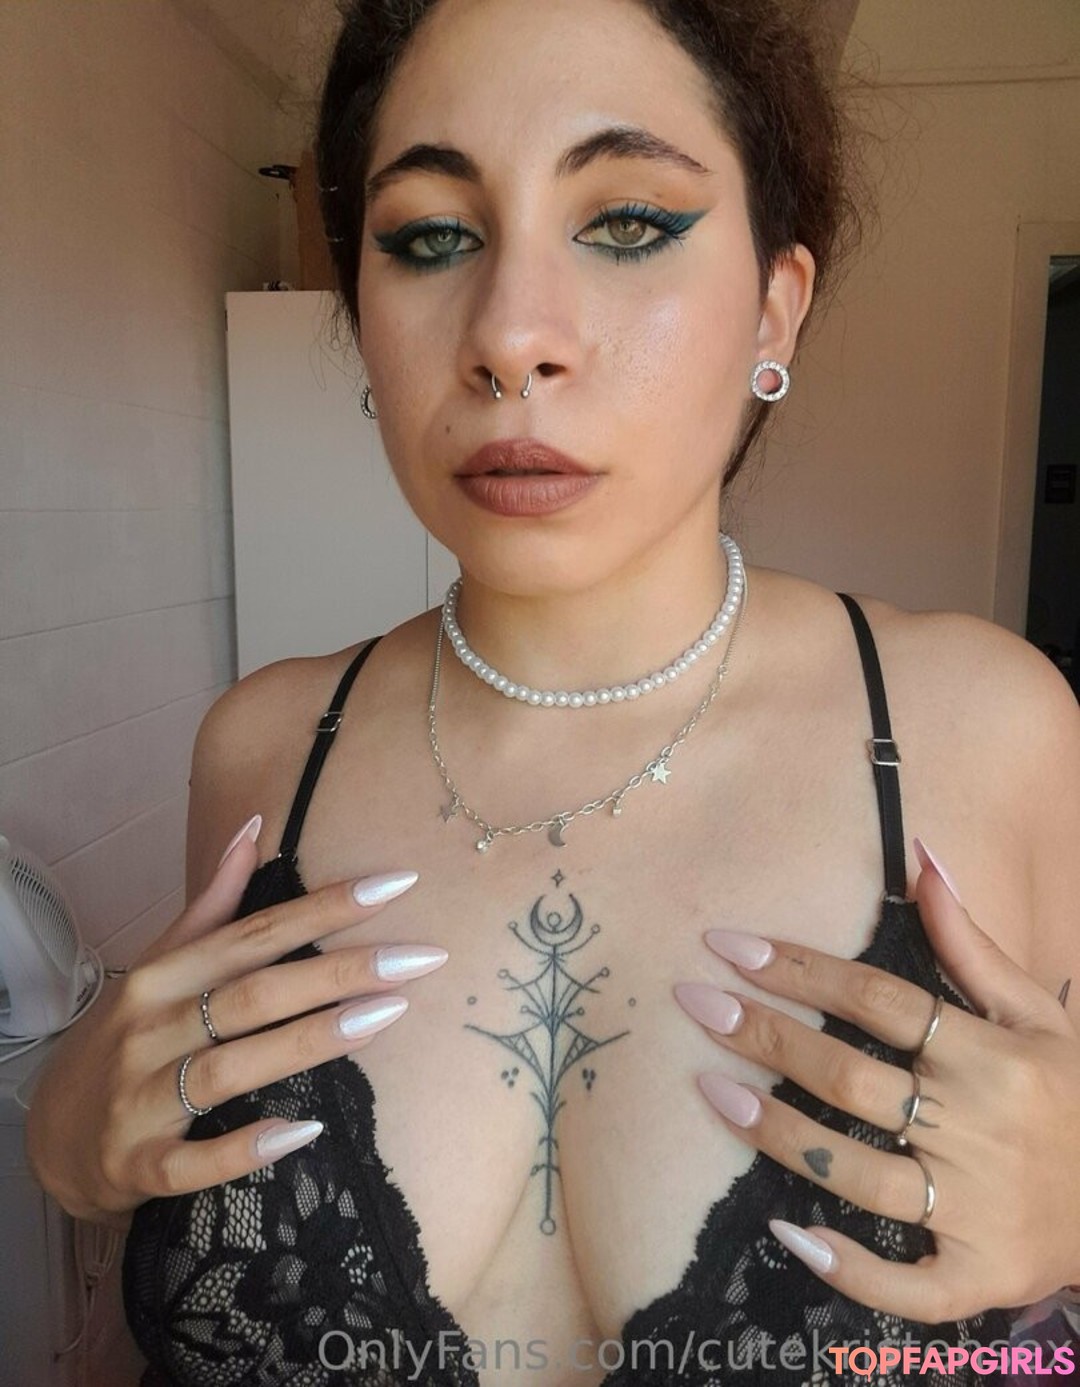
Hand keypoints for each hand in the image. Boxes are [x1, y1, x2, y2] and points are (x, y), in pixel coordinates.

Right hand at [25, 817, 444, 1226]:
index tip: (397, 884)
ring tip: (385, 1016)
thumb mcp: (162, 964)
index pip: (256, 933)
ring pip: (232, 1066)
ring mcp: (142, 1099)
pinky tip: (306, 1131)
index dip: (326, 907)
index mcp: (165, 976)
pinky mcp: (139, 1165)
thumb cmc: (128, 1037)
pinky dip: (246, 1146)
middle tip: (420, 957)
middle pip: (255, 993)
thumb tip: (255, 822)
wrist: (55, 1135)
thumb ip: (213, 902)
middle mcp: (152, 1029)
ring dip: (310, 1039)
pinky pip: (195, 1162)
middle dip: (340, 970)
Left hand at [674, 837, 1079, 1321]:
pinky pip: (904, 1284)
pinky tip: (786, 1231)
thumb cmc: (1070, 1095)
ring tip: (710, 1092)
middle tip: (696, 1003)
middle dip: (767, 1036)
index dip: (802, 969)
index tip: (730, 945)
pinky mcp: (977, 1276)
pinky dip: (846, 1265)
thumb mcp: (1035, 1013)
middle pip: (854, 1078)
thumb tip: (921, 856)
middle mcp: (980, 1130)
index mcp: (993, 1058)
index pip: (881, 1000)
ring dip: (779, 1133)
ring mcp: (976, 1210)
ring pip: (858, 1173)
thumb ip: (970, 942)